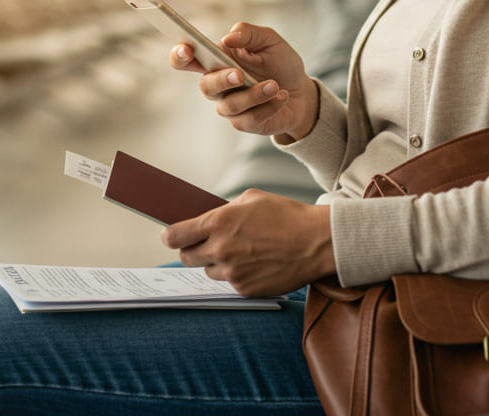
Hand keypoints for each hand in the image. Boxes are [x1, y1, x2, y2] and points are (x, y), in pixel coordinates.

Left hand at [162, 189, 334, 296]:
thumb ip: (224, 210)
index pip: (174, 236)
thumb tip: (208, 220)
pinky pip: (230, 284)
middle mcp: (220, 250)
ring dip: (217, 263)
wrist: (317, 242)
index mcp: (218, 223)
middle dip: (193, 249)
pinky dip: (237, 275)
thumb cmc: (287, 216)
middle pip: (185, 257)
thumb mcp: (252, 199)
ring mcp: (232, 273)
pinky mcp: (245, 289)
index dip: (170, 236)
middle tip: (208, 243)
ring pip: (209, 271)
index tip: (171, 236)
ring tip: (241, 252)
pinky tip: (255, 264)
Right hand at [169, 22, 318, 141]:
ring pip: (230, 105)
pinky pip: (250, 118)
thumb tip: (228, 38)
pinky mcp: (243, 123)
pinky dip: (269, 106)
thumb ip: (248, 33)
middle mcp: (217, 84)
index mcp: (216, 60)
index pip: (186, 59)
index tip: (187, 50)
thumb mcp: (269, 40)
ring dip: (254, 95)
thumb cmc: (279, 63)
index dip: (179, 55)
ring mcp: (229, 105)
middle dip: (221, 80)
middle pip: (205, 86)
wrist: (301, 91)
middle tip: (239, 74)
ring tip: (274, 85)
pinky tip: (282, 96)